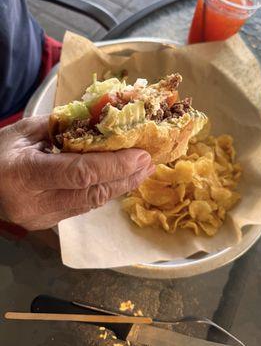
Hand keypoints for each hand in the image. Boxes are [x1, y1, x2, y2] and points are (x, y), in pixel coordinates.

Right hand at [0, 116, 153, 229]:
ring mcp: (41, 218)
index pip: (81, 173)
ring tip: (142, 171)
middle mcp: (34, 203)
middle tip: (149, 162)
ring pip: (92, 203)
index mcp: (25, 174)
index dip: (116, 165)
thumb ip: (64, 126)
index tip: (141, 155)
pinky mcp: (48, 224)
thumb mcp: (26, 131)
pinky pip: (83, 207)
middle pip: (92, 192)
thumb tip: (103, 121)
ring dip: (120, 187)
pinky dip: (104, 192)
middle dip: (126, 177)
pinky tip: (119, 181)